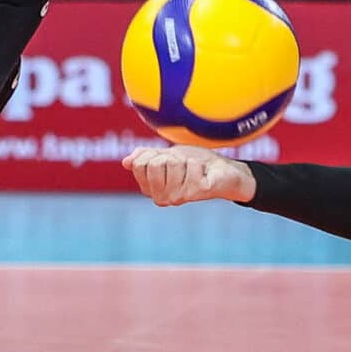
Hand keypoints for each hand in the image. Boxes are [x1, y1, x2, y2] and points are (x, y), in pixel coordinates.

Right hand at [122, 144, 253, 205]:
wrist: (224, 171)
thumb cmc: (196, 163)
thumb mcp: (167, 155)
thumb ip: (146, 157)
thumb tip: (126, 162)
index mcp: (150, 189)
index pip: (138, 163)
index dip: (154, 154)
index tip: (167, 160)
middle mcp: (161, 197)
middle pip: (153, 163)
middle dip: (169, 156)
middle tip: (182, 165)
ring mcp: (178, 197)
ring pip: (170, 163)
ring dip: (184, 159)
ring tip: (193, 168)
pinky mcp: (195, 192)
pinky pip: (189, 164)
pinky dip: (197, 162)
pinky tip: (203, 172)